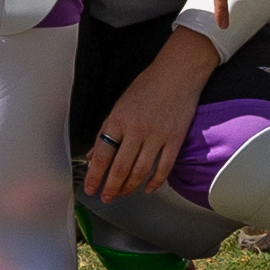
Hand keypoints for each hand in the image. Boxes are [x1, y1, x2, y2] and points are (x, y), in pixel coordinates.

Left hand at [83, 28, 213, 202]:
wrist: (178, 72)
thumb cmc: (149, 85)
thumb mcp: (121, 104)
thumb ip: (108, 131)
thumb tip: (94, 154)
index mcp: (118, 119)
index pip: (102, 154)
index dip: (94, 175)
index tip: (90, 187)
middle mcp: (136, 129)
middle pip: (120, 167)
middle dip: (111, 187)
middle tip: (106, 197)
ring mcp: (157, 136)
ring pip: (140, 171)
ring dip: (130, 186)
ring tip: (123, 193)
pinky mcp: (175, 140)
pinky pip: (164, 168)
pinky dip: (155, 181)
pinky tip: (148, 187)